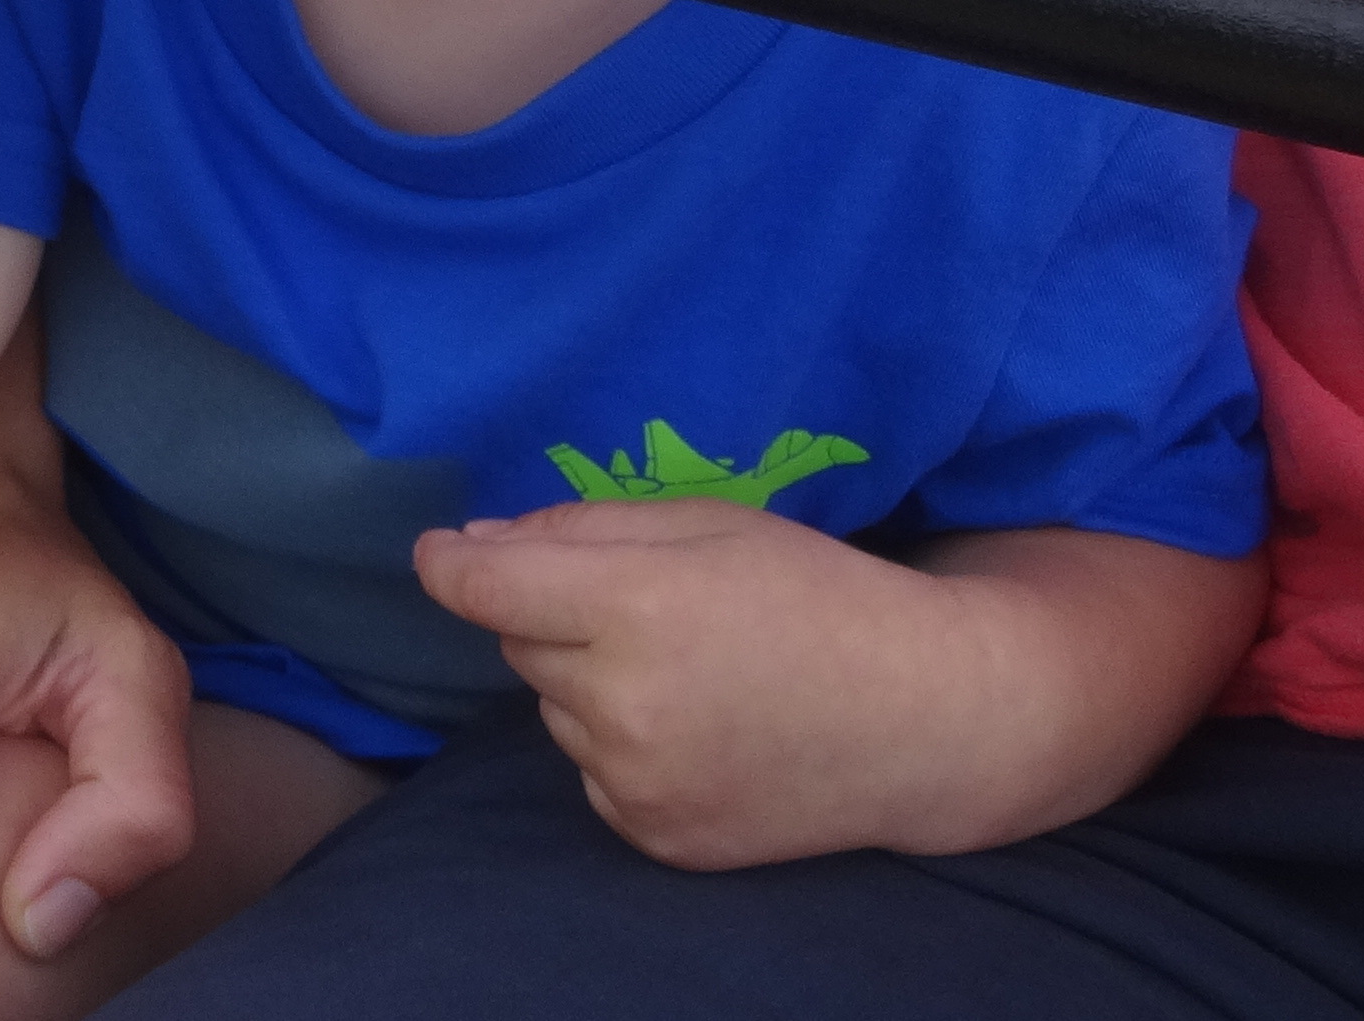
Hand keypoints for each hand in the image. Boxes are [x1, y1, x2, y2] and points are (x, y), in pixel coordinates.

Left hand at [418, 503, 1257, 867]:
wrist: (921, 718)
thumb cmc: (818, 596)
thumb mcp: (708, 526)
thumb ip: (581, 529)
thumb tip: (471, 546)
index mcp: (636, 610)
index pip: (486, 589)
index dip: (452, 563)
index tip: (441, 552)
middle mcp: (624, 706)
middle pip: (522, 641)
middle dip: (561, 616)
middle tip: (655, 609)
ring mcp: (638, 783)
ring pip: (555, 708)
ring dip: (591, 684)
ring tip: (694, 673)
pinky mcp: (656, 837)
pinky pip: (592, 772)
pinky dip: (622, 747)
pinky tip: (702, 729)